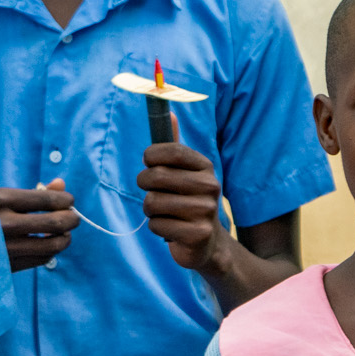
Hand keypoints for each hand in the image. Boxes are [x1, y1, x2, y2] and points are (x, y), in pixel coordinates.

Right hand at [0, 180, 78, 270]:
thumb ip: (33, 191)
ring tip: (65, 233)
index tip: (69, 201)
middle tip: (74, 218)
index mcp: (0, 199)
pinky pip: (41, 260)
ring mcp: (5, 247)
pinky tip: (48, 245)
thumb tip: (61, 184)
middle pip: (55, 223)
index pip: (47, 199)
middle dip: (72, 219)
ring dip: (65, 238)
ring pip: (52, 245)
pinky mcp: (6, 265)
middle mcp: (3, 224)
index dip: (65, 200)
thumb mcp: (0, 196)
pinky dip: (51, 252)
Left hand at [136, 114, 231, 271]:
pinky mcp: (197, 234)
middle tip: (151, 191)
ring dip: (150, 209)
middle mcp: (210, 186)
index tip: (149, 163)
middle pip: (156, 177)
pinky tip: (170, 229)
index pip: (170, 151)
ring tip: (163, 212)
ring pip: (153, 202)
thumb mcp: (183, 172)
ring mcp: (205, 211)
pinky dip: (157, 228)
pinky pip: (157, 225)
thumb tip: (170, 112)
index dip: (151, 156)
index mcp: (205, 166)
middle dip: (145, 184)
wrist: (206, 242)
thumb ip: (173, 145)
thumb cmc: (187, 200)